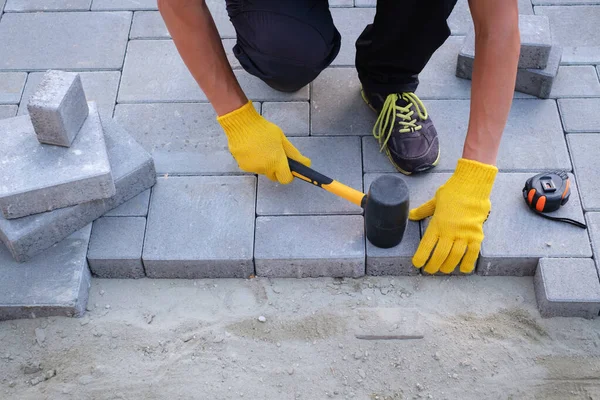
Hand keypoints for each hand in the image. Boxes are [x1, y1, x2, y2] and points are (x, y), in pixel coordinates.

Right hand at [217, 101, 310, 183]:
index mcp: (276, 161)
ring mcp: (253, 168)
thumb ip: (293, 154)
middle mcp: (265, 168)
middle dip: (276, 169)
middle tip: (275, 155)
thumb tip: (307, 163)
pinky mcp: (243, 166)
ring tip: (261, 148)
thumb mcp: (282, 139)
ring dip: (264, 164)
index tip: (289, 168)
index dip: (289, 174)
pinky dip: (254, 161)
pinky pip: (253, 167)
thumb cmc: (264, 130)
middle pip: (274, 176)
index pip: (286, 179)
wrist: (241, 124)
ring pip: (263, 171)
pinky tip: (252, 149)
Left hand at [409, 158, 497, 273]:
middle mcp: (450, 231)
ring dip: (448, 266)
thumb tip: (410, 216)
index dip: (421, 257)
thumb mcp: (434, 201)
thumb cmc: (452, 192)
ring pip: (455, 257)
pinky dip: (468, 263)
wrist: (473, 185)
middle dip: (433, 265)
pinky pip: (473, 253)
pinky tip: (463, 269)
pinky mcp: (477, 235)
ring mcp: (464, 234)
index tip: (417, 264)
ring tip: (444, 270)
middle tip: (430, 270)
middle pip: (440, 255)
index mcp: (437, 223)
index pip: (426, 245)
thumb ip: (423, 211)